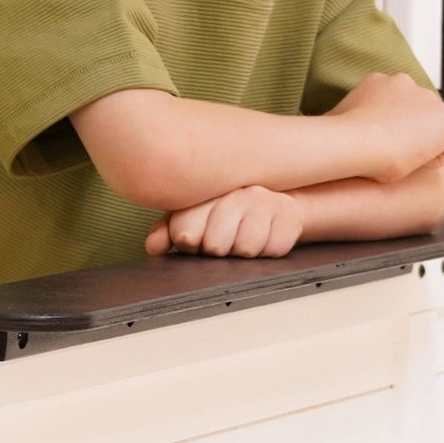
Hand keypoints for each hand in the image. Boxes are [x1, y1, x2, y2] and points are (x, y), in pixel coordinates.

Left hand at [148, 187, 307, 258]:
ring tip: (243, 236)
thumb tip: (153, 247)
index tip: (194, 239)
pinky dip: (267, 251)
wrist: (274, 201)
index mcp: (205, 190)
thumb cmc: (225, 211)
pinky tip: (264, 236)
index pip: (185, 233)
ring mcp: (265, 205)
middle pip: (215, 246)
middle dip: (216, 251)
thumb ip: (168, 230)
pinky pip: (272, 251)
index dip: (188, 244)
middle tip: (223, 239)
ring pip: (245, 250)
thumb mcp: (193, 215)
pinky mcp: (289, 219)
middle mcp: (236, 194)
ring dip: (242, 252)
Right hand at [331, 71, 443, 182]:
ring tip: (401, 162)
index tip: (378, 147)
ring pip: (433, 131)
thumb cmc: (340, 138)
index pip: (395, 108)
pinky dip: (434, 159)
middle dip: (409, 135)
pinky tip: (414, 164)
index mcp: (377, 83)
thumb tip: (327, 129)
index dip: (389, 131)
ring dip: (422, 146)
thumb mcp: (335, 122)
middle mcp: (404, 83)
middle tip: (392, 156)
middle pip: (416, 116)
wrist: (358, 142)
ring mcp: (427, 98)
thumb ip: (346, 120)